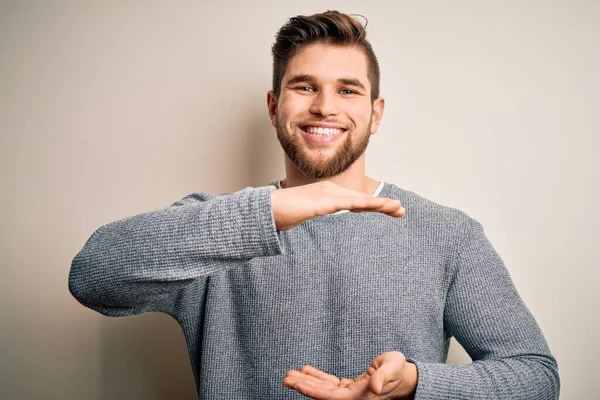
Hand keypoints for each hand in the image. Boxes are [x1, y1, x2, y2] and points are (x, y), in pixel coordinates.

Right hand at [271, 181, 405, 230]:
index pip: (354, 201)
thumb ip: (313, 214)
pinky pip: (348, 204)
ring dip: (380, 204)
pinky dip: (366, 204)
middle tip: (402, 210)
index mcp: (326, 194)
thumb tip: (316, 217)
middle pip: (361, 199)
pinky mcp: (322, 202)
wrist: (265, 210)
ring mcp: (326, 195)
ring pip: (359, 200)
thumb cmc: (282, 213)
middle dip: (382, 204)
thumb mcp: (303, 215)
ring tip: (397, 208)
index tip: (389, 209)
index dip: (373, 204)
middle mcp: (329, 190)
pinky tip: (379, 205)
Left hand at [283, 352, 417, 398]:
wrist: (406, 378)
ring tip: (290, 375)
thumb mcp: (392, 368)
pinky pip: (329, 383)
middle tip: (286, 378)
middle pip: (322, 395)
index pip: (330, 397)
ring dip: (306, 381)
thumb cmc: (399, 371)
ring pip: (323, 389)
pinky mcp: (350, 387)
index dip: (313, 390)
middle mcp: (352, 398)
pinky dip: (317, 377)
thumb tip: (373, 387)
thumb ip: (382, 376)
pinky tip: (306, 370)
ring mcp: (350, 394)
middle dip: (303, 386)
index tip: (297, 384)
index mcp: (360, 397)